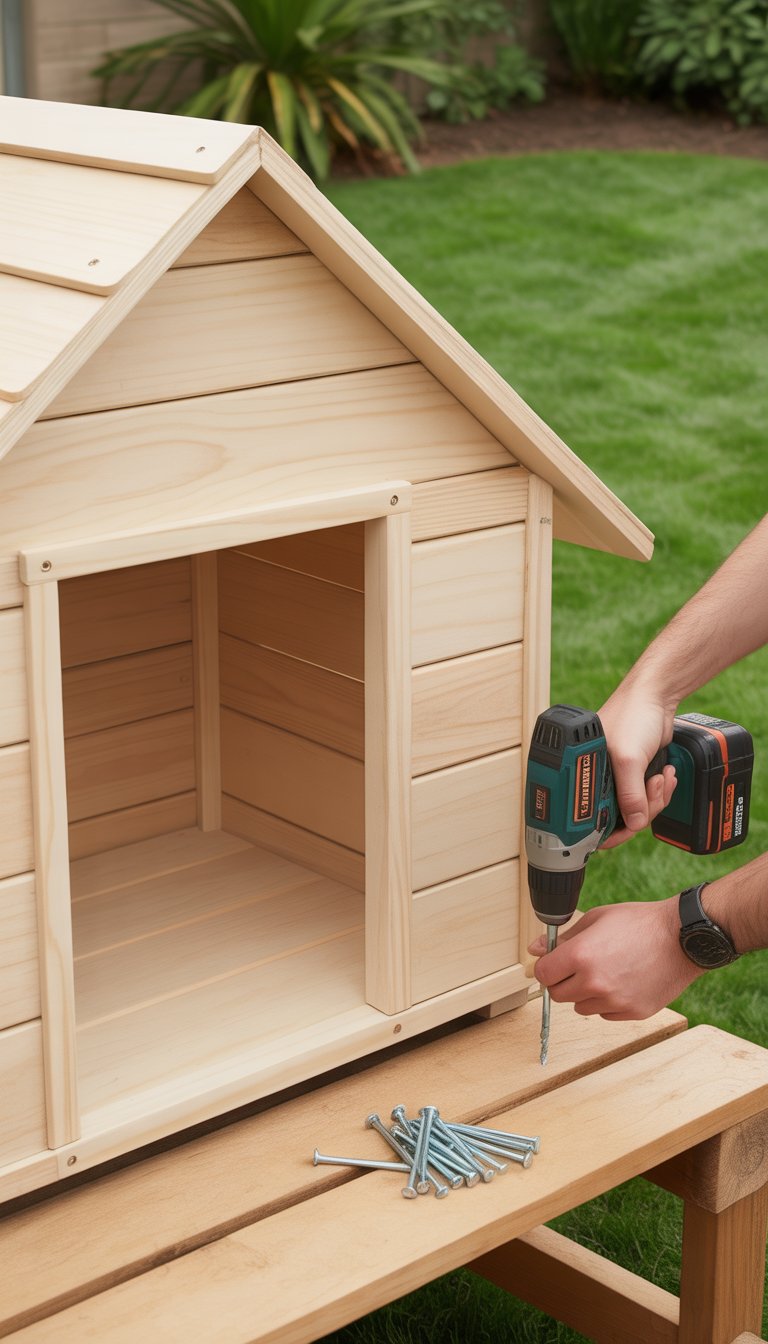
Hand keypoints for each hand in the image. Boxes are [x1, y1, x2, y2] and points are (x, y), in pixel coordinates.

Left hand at [527, 899, 703, 1019]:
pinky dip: (608, 1003)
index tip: (554, 963)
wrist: (682, 937)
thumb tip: (536, 949)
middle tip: (581, 966)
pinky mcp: (632, 1013)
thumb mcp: (597, 919)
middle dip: (563, 981)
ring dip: (586, 993)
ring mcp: (614, 1002)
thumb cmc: (640, 923)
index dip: (546, 967)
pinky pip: (606, 1014)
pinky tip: (624, 981)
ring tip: (608, 971)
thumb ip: (564, 938)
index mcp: (581, 956)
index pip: (543, 974)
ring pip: (581, 1007)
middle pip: (558, 995)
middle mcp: (594, 983)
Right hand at [598, 683, 677, 846]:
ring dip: (655, 798)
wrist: (655, 698)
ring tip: (661, 777)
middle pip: (619, 818)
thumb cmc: (633, 717)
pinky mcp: (635, 775)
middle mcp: (599, 780)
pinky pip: (647, 797)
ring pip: (636, 810)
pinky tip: (665, 774)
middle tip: (652, 787)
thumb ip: (630, 794)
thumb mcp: (629, 759)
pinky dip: (660, 791)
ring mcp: (618, 778)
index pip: (591, 819)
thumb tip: (634, 824)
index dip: (612, 829)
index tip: (631, 824)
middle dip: (643, 808)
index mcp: (586, 776)